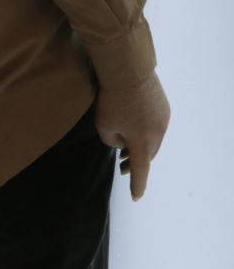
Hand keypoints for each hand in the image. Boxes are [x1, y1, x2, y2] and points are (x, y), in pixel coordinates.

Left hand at [95, 71, 169, 199]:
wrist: (129, 71)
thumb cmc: (111, 100)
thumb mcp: (104, 126)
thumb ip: (113, 141)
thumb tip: (122, 143)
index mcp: (142, 141)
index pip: (140, 169)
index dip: (137, 184)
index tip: (136, 197)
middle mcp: (157, 133)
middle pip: (147, 155)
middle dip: (135, 163)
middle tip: (122, 167)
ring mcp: (163, 120)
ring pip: (153, 141)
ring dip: (140, 148)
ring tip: (125, 151)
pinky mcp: (164, 108)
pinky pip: (155, 127)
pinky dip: (145, 134)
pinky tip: (133, 129)